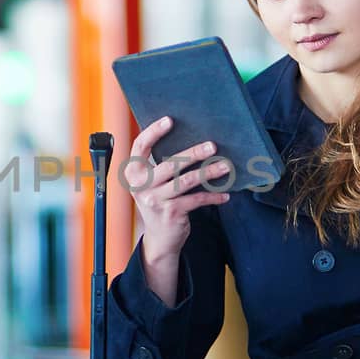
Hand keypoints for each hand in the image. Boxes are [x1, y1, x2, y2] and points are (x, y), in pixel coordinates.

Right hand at [125, 116, 231, 263]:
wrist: (160, 238)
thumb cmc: (160, 201)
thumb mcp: (152, 183)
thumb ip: (159, 164)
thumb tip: (189, 138)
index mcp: (133, 173)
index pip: (140, 146)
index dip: (154, 131)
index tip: (170, 120)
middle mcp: (141, 185)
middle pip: (170, 164)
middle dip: (194, 153)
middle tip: (212, 146)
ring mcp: (155, 200)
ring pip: (186, 181)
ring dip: (209, 172)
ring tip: (225, 167)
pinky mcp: (171, 213)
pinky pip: (196, 200)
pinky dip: (212, 197)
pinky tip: (225, 195)